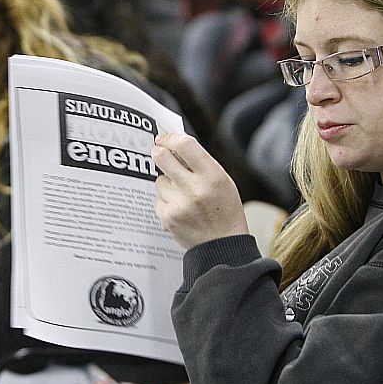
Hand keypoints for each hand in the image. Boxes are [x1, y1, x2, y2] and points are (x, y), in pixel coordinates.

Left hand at [153, 133, 248, 249]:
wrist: (222, 245)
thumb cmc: (224, 210)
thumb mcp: (223, 181)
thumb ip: (200, 162)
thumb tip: (174, 145)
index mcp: (212, 176)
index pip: (184, 144)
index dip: (170, 138)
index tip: (164, 138)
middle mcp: (194, 189)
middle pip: (162, 157)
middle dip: (159, 152)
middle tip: (161, 153)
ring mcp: (178, 204)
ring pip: (159, 180)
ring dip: (167, 182)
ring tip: (184, 194)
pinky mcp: (167, 217)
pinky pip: (158, 198)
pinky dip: (166, 200)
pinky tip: (181, 208)